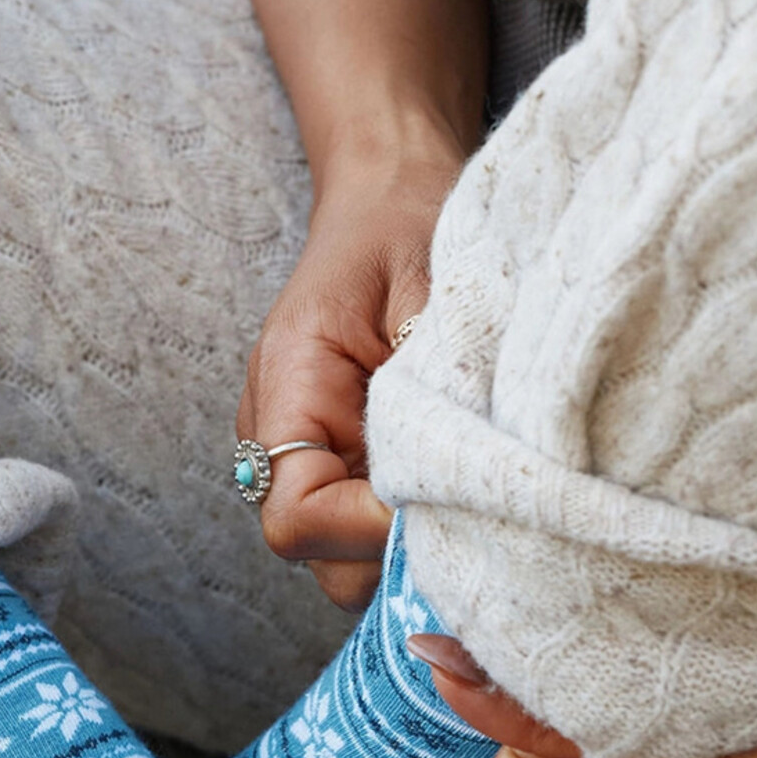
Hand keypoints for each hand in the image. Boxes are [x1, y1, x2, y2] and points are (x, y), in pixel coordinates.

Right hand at [241, 143, 459, 611]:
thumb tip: (465, 474)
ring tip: (469, 494)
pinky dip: (413, 530)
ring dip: (408, 548)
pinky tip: (459, 488)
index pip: (297, 519)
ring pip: (349, 563)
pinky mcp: (342, 473)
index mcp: (290, 391)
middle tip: (474, 507)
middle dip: (394, 554)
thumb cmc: (409, 224)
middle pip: (324, 562)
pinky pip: (368, 537)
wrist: (388, 194)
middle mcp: (282, 443)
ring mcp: (307, 464)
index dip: (366, 532)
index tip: (440, 499)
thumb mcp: (433, 283)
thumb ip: (438, 379)